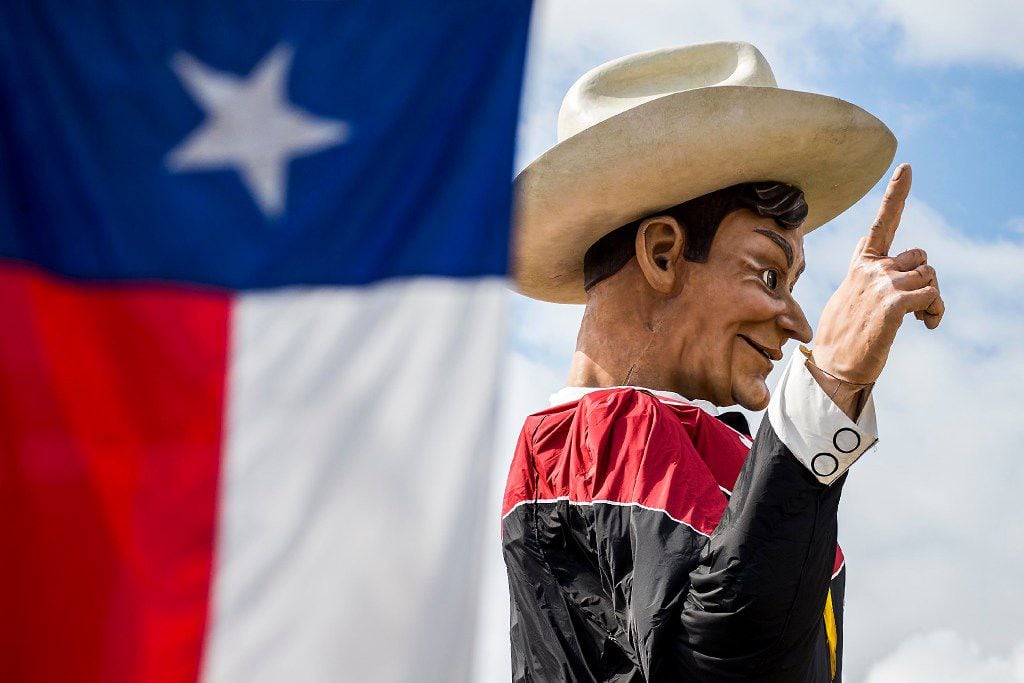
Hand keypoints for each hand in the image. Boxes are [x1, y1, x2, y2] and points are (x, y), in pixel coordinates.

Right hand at [812, 163, 944, 384]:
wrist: (832, 365)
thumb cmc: (844, 337)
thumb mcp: (854, 299)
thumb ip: (875, 281)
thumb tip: (906, 284)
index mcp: (860, 265)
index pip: (880, 223)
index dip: (895, 194)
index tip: (906, 167)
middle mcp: (871, 269)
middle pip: (921, 258)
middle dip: (926, 279)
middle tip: (920, 305)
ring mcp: (881, 284)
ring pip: (930, 277)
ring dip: (934, 299)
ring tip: (922, 318)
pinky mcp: (893, 303)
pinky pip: (932, 296)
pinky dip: (936, 311)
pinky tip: (926, 325)